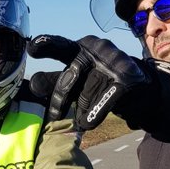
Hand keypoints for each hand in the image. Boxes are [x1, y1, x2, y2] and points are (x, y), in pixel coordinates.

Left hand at [29, 34, 150, 129]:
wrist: (138, 88)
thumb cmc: (97, 81)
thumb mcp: (74, 79)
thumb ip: (54, 80)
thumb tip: (34, 84)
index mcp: (78, 48)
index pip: (59, 45)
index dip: (46, 45)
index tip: (31, 49)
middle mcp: (95, 50)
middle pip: (69, 76)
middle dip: (59, 98)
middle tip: (54, 115)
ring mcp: (112, 61)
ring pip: (85, 93)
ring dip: (81, 109)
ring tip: (81, 117)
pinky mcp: (126, 78)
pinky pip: (102, 103)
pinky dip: (93, 115)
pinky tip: (87, 123)